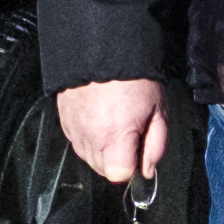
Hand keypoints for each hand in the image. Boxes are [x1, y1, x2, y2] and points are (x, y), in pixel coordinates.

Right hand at [51, 75, 172, 186]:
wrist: (105, 49)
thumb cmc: (136, 78)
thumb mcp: (158, 111)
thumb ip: (156, 146)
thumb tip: (148, 171)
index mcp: (115, 136)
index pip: (119, 175)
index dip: (132, 167)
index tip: (138, 150)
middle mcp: (90, 137)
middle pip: (103, 170)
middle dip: (118, 160)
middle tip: (129, 134)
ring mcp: (74, 129)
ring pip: (88, 158)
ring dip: (102, 150)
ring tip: (113, 125)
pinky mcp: (64, 120)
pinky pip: (77, 142)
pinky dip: (88, 138)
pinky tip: (99, 120)